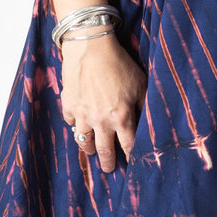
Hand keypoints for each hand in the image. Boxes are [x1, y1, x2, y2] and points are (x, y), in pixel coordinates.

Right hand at [61, 34, 146, 172]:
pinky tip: (80, 124)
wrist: (90, 47)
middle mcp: (101, 121)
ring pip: (84, 142)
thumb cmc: (119, 63)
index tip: (133, 165)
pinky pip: (71, 122)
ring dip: (90, 148)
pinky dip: (76, 125)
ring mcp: (82, 115)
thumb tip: (148, 123)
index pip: (129, 147)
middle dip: (107, 163)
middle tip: (109, 169)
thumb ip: (144, 106)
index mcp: (122, 117)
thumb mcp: (141, 84)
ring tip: (93, 151)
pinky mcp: (68, 105)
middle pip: (104, 151)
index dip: (131, 157)